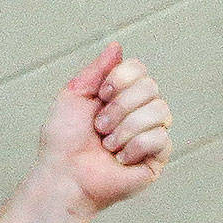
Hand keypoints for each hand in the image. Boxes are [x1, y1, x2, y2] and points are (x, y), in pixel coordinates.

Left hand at [36, 44, 174, 215]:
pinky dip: (134, 147)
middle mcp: (139, 111)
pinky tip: (120, 159)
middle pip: (150, 87)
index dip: (119, 80)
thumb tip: (117, 47)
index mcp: (121, 95)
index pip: (139, 69)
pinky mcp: (157, 158)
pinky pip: (160, 138)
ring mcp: (151, 133)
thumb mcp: (73, 96)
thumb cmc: (63, 140)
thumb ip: (96, 70)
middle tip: (99, 127)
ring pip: (160, 110)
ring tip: (107, 145)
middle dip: (118, 107)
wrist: (62, 175)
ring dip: (125, 128)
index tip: (99, 96)